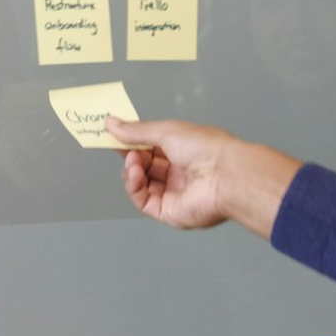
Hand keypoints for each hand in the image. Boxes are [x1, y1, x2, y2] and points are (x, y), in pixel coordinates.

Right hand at [104, 117, 301, 237]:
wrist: (225, 176)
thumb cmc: (206, 149)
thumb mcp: (166, 131)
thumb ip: (136, 131)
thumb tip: (110, 124)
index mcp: (183, 150)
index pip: (151, 146)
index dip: (132, 141)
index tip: (113, 134)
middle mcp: (178, 172)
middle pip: (144, 166)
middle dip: (130, 156)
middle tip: (120, 147)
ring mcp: (173, 193)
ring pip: (140, 184)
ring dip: (131, 170)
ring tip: (133, 160)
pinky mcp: (168, 211)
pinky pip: (142, 200)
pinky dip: (133, 186)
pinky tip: (134, 173)